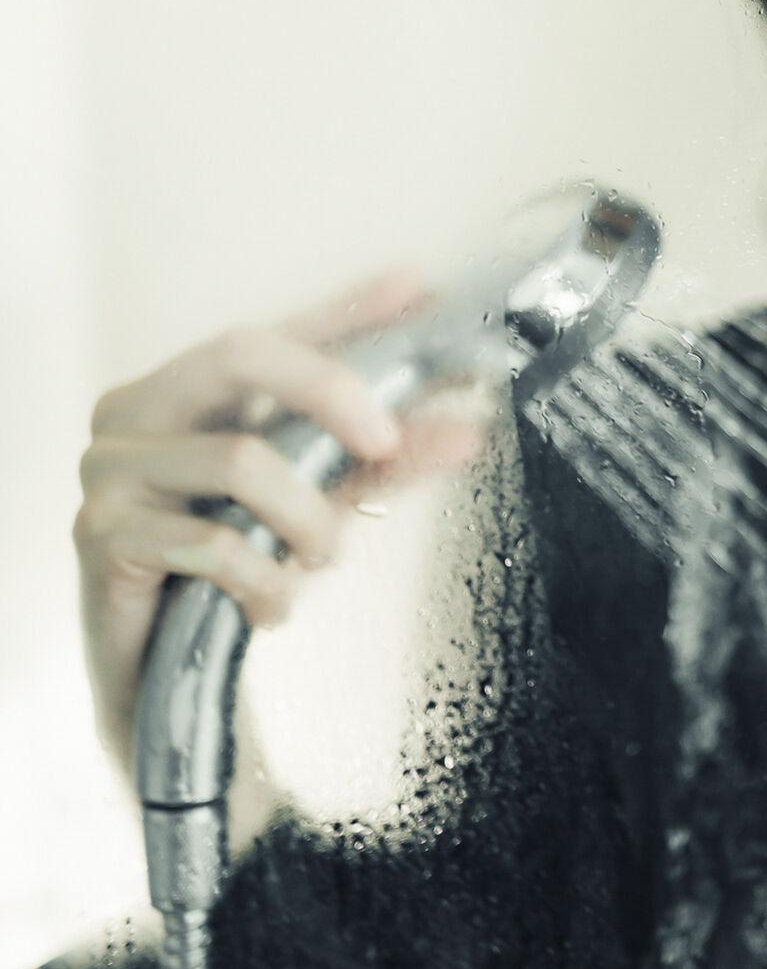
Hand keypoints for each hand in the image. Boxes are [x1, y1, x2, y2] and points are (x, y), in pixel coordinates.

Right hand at [73, 268, 491, 778]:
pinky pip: (214, 542)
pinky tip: (272, 607)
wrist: (161, 673)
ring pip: (241, 458)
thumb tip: (462, 428)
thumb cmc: (233, 568)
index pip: (275, 331)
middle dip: (333, 392)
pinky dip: (267, 581)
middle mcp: (136, 409)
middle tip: (386, 444)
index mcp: (184, 385)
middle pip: (242, 352)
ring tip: (319, 562)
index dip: (346, 311)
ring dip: (308, 521)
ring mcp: (110, 468)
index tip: (420, 295)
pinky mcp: (102, 533)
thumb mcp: (317, 503)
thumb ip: (378, 462)